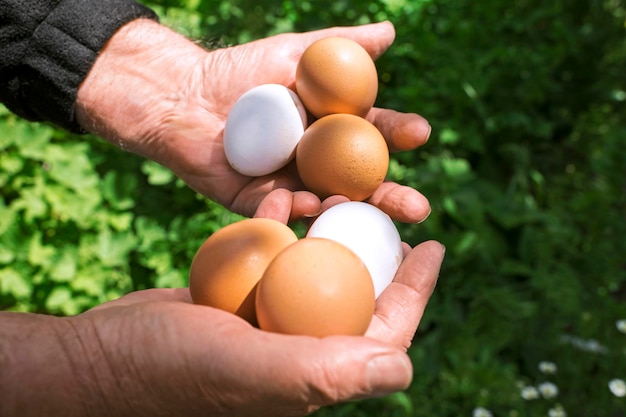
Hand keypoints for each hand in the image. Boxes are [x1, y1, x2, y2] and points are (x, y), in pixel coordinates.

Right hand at [7, 240, 440, 416]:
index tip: (434, 245)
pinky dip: (274, 226)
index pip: (386, 331)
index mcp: (314, 371)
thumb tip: (405, 366)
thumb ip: (327, 370)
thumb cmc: (171, 372)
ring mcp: (263, 320)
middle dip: (377, 251)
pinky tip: (274, 201)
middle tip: (392, 208)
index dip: (416, 290)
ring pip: (313, 267)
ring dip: (326, 229)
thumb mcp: (252, 370)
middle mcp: (296, 346)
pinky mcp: (233, 298)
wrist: (101, 359)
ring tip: (335, 192)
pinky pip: (269, 256)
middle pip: (356, 292)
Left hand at [75, 19, 431, 223]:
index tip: (420, 132)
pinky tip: (308, 205)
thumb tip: (389, 32)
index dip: (399, 135)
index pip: (374, 136)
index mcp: (331, 131)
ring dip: (348, 210)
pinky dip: (293, 209)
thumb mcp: (297, 52)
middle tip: (419, 208)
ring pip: (326, 204)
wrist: (182, 93)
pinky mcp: (256, 203)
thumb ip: (343, 46)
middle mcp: (316, 163)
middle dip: (391, 196)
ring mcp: (289, 186)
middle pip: (361, 183)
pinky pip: (279, 211)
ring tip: (361, 207)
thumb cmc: (240, 70)